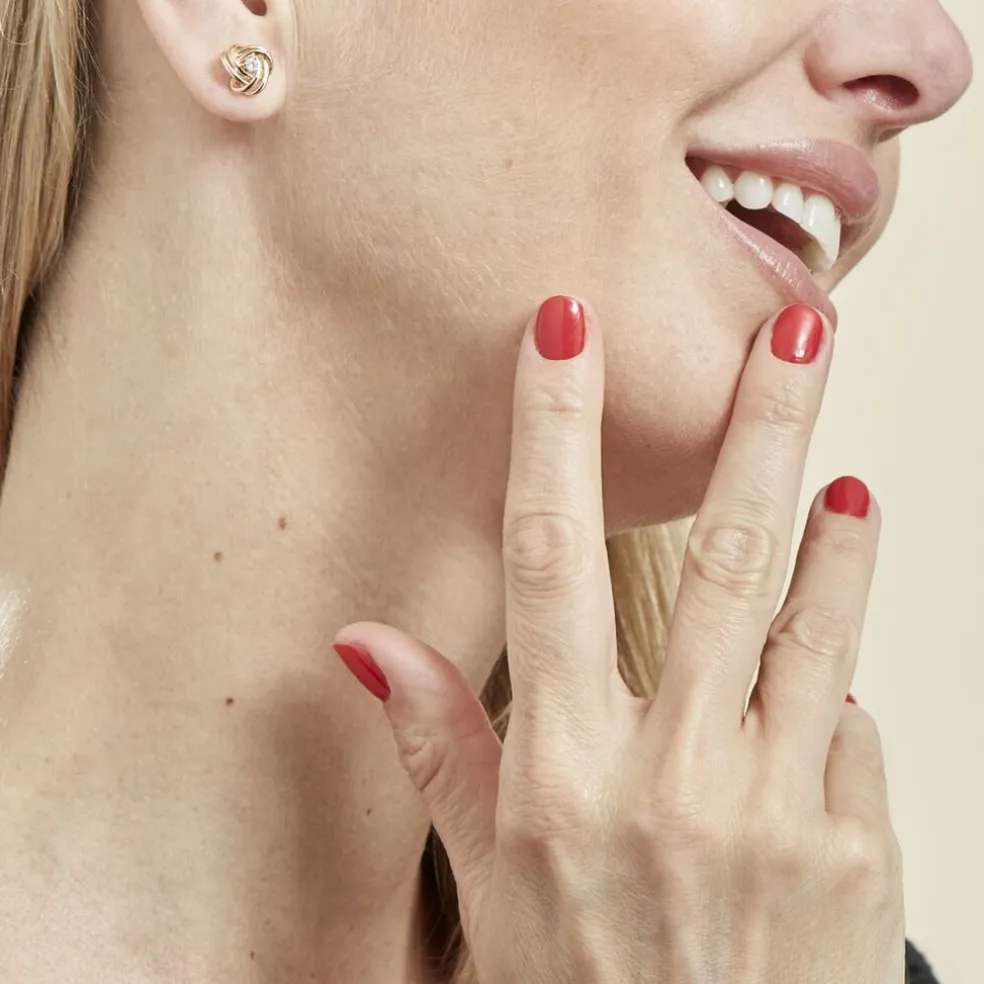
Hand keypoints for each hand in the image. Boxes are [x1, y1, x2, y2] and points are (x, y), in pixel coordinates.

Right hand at [333, 296, 905, 982]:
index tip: (565, 330)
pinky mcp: (856, 849)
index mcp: (560, 772)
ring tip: (839, 467)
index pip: (547, 558)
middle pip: (718, 561)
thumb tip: (368, 643)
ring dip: (830, 531)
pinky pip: (848, 731)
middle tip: (789, 334)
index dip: (553, 432)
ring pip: (812, 627)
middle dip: (754, 430)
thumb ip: (436, 747)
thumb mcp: (484, 880)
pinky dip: (834, 684)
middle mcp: (670, 774)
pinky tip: (817, 675)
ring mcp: (776, 809)